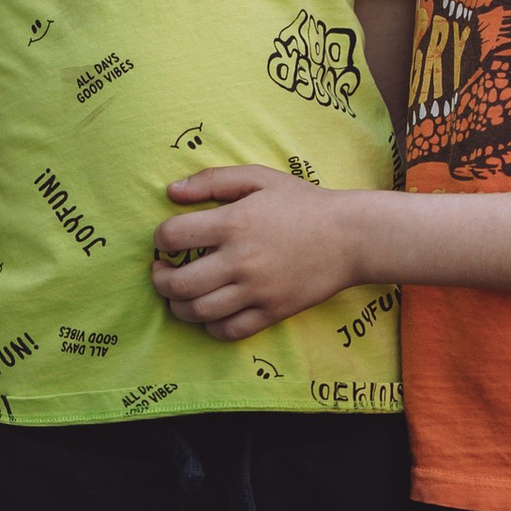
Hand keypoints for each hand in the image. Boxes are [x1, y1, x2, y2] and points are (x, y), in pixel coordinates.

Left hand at [152, 167, 372, 340]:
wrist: (351, 237)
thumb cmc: (303, 203)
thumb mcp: (259, 178)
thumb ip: (213, 180)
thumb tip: (171, 192)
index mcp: (233, 223)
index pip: (173, 236)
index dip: (160, 238)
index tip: (165, 241)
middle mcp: (240, 260)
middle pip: (178, 283)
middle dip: (159, 280)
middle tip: (161, 272)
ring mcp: (256, 291)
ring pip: (198, 312)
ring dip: (178, 306)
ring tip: (180, 295)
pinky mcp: (272, 312)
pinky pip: (228, 331)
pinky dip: (210, 326)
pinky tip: (210, 312)